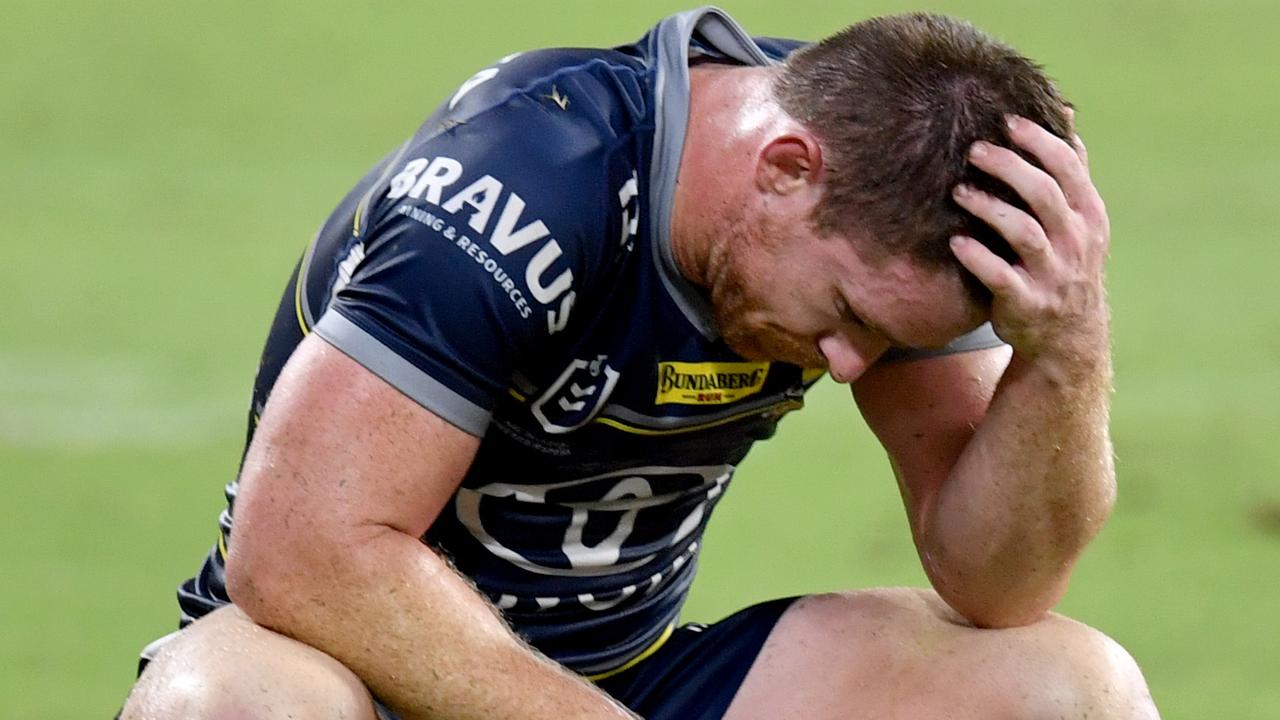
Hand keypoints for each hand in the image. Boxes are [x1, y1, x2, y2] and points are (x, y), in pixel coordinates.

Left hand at [949, 114, 1110, 376]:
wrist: (1068, 337)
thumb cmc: (1064, 262)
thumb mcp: (1079, 218)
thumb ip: (1070, 170)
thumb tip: (1066, 113)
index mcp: (1087, 214)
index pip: (1068, 167)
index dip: (1038, 141)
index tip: (1007, 121)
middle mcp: (1075, 241)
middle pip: (1044, 193)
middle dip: (1009, 166)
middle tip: (974, 150)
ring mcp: (1052, 273)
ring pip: (1023, 232)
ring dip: (988, 208)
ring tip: (958, 192)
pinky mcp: (1027, 302)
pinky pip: (1001, 276)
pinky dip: (978, 257)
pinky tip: (956, 242)